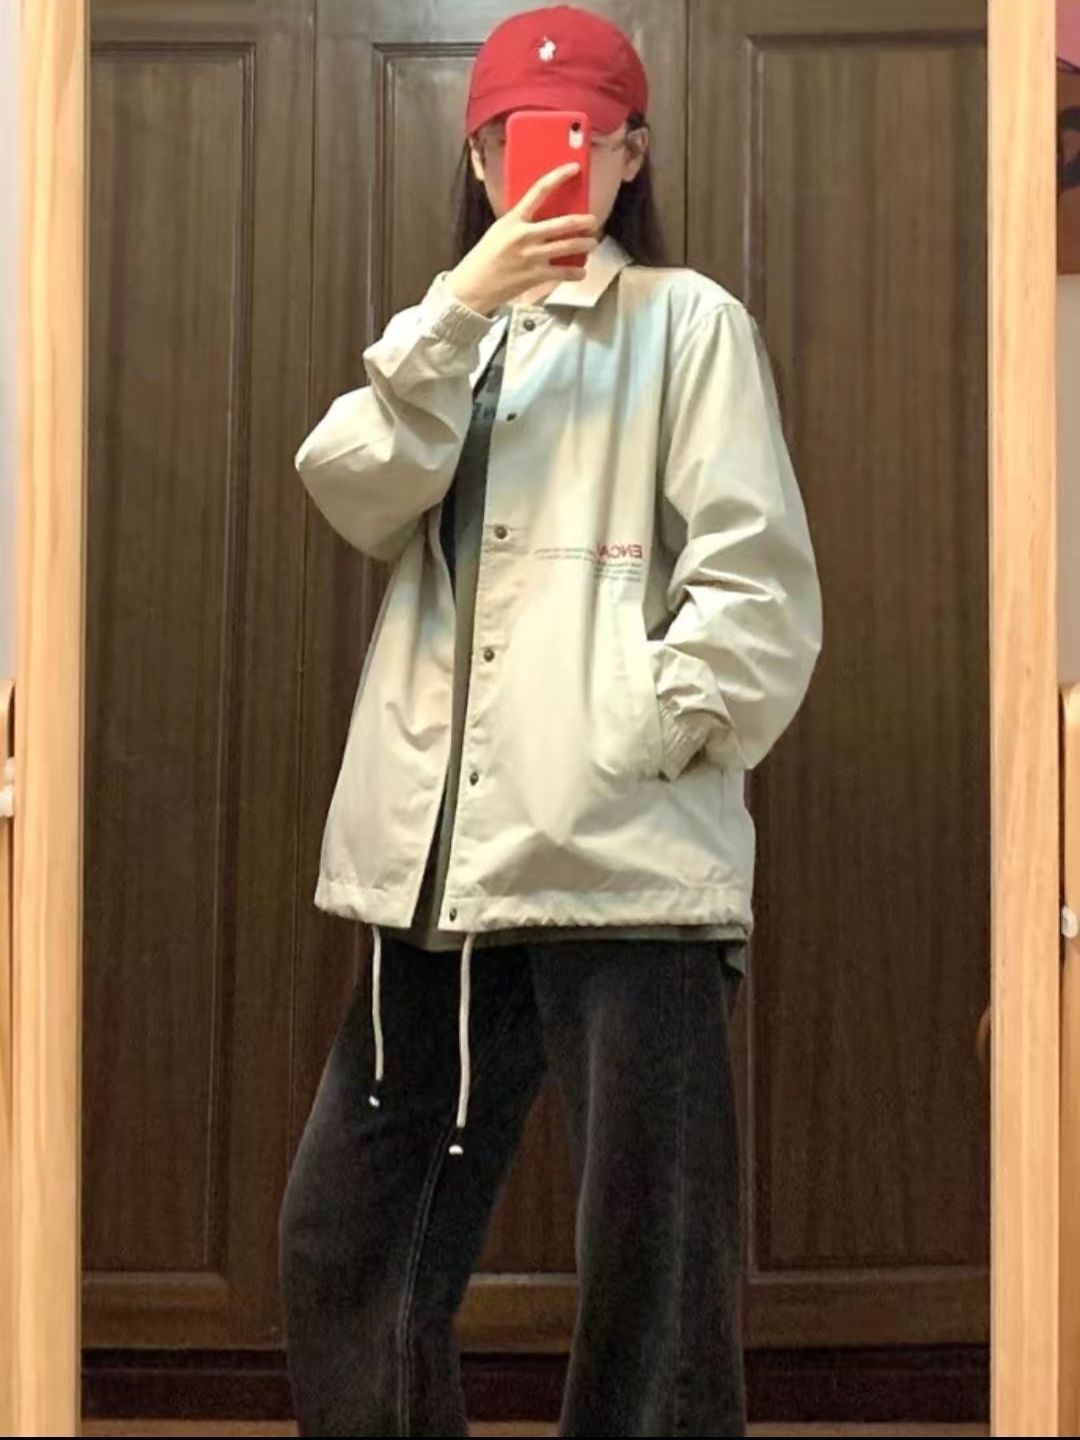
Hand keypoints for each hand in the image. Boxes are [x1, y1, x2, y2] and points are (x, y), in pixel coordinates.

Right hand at [447, 163, 598, 315]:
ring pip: (568, 246)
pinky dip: (576, 273)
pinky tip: (581, 271)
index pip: (539, 190)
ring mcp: (532, 256)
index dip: (559, 177)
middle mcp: (525, 235)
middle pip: (563, 223)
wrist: (474, 286)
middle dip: (584, 222)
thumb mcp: (499, 230)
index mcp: (514, 219)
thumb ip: (519, 221)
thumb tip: (540, 214)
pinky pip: (563, 273)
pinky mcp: (536, 276)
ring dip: (585, 244)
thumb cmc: (485, 257)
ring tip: (592, 243)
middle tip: (592, 221)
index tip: (574, 168)